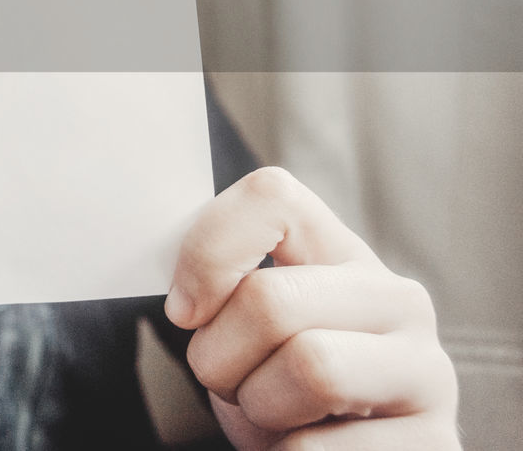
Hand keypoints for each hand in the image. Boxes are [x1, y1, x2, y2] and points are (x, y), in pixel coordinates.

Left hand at [166, 167, 459, 448]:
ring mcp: (428, 371)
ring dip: (259, 409)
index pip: (272, 196)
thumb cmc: (277, 393)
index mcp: (341, 254)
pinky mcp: (435, 442)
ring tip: (273, 417)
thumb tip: (186, 300)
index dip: (208, 252)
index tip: (187, 311)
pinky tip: (303, 449)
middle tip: (230, 383)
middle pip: (270, 300)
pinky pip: (320, 448)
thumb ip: (222, 285)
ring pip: (311, 368)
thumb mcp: (245, 327)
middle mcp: (397, 300)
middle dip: (220, 357)